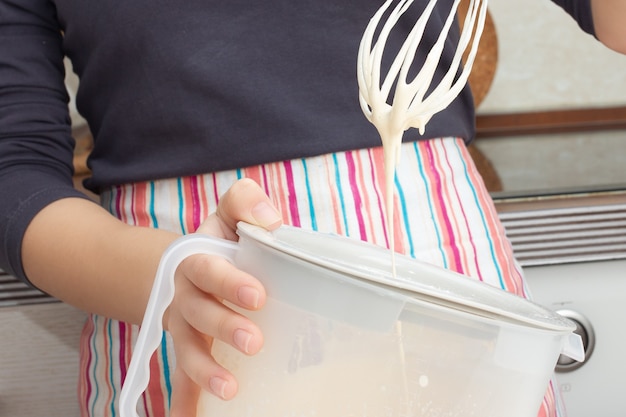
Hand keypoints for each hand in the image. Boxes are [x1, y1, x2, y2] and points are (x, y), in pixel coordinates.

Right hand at [164, 178, 281, 415]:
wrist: (185, 265)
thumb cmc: (219, 240)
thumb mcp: (229, 212)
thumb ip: (245, 201)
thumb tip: (271, 220)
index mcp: (197, 262)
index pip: (208, 270)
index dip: (228, 282)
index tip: (258, 296)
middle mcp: (185, 297)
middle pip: (198, 314)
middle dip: (224, 327)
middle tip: (254, 341)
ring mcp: (183, 328)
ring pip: (187, 350)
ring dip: (204, 371)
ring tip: (230, 388)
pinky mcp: (187, 350)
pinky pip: (181, 378)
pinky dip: (184, 401)